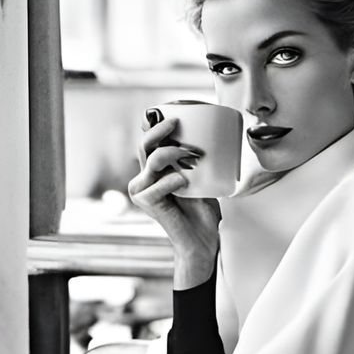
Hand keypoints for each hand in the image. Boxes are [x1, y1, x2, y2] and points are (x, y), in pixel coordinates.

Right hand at [129, 111, 222, 288]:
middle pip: (145, 144)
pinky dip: (173, 180)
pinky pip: (158, 183)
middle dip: (161, 130)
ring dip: (174, 153)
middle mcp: (145, 177)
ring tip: (194, 157)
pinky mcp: (146, 202)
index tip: (173, 112)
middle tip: (178, 123)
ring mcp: (142, 190)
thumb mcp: (202, 178)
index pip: (149, 141)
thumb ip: (197, 160)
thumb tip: (210, 134)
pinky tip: (185, 182)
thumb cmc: (201, 212)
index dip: (155, 124)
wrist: (201, 240)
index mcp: (155, 170)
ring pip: (153, 159)